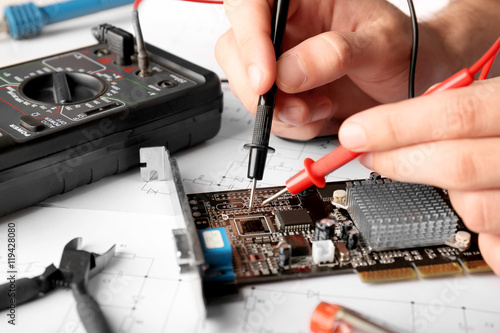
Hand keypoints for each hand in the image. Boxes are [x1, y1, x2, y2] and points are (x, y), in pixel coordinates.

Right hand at [215, 0, 450, 139]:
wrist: (409, 80)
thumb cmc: (402, 49)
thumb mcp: (381, 44)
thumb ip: (337, 53)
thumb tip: (289, 72)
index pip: (251, 4)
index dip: (249, 38)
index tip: (265, 79)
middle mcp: (284, 25)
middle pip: (235, 48)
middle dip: (259, 88)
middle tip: (294, 108)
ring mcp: (278, 59)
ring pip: (246, 85)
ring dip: (279, 111)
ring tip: (321, 109)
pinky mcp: (281, 89)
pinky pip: (266, 111)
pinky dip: (290, 124)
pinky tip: (319, 113)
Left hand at [338, 78, 499, 275]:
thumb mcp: (499, 100)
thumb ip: (460, 110)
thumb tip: (388, 127)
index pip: (454, 114)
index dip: (395, 126)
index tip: (357, 133)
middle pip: (456, 164)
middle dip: (400, 163)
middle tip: (372, 157)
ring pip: (474, 209)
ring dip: (445, 196)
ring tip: (447, 182)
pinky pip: (494, 244)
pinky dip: (477, 231)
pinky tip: (480, 209)